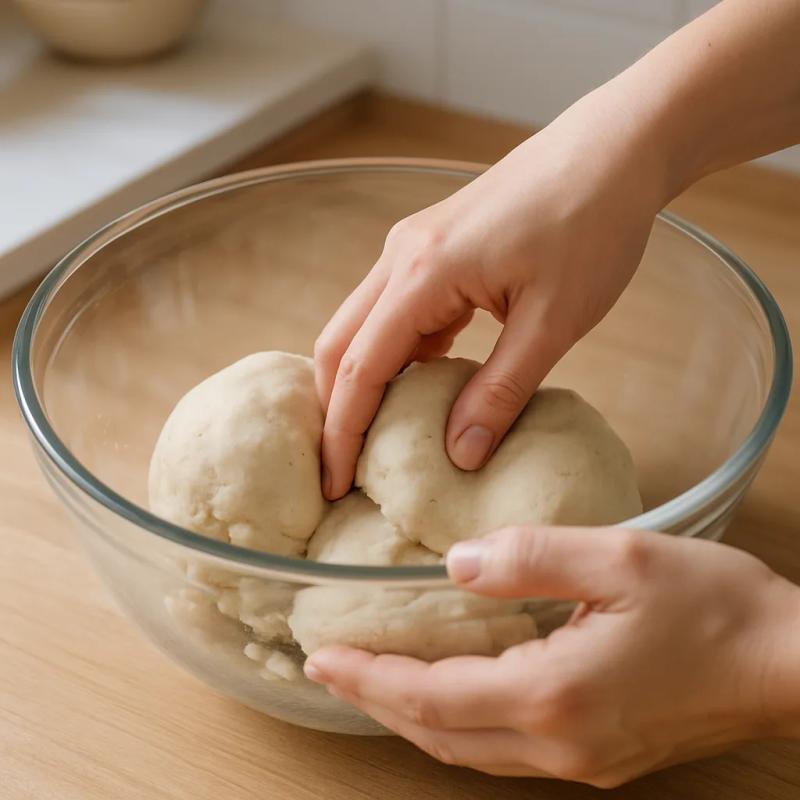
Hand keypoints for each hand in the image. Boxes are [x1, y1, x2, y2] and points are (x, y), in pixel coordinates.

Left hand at [304, 527, 799, 785]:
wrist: (790, 662)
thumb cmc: (714, 606)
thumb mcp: (619, 559)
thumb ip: (531, 557)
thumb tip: (459, 563)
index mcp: (554, 695)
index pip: (432, 696)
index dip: (370, 677)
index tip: (323, 655)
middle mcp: (558, 743)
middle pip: (439, 735)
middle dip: (378, 701)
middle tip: (332, 669)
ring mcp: (580, 761)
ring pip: (469, 751)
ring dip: (414, 718)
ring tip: (375, 682)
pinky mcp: (600, 757)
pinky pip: (504, 751)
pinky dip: (459, 725)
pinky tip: (449, 696)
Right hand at [314, 93, 668, 498]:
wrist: (614, 149)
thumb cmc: (592, 224)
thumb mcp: (552, 322)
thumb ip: (501, 392)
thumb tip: (460, 455)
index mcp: (423, 274)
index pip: (360, 368)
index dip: (343, 433)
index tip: (336, 486)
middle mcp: (401, 257)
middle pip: (339, 345)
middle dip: (335, 410)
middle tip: (344, 471)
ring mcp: (412, 248)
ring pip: (362, 327)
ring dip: (363, 383)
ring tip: (377, 440)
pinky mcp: (432, 248)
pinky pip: (395, 312)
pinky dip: (396, 356)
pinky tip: (423, 389)